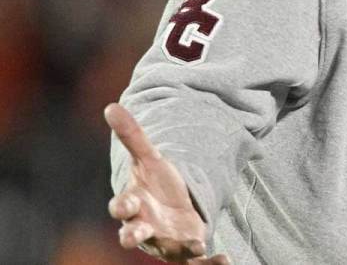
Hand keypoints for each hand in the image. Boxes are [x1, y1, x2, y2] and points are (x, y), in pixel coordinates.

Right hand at [105, 103, 231, 263]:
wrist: (170, 209)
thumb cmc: (155, 185)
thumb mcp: (149, 158)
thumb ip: (133, 136)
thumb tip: (111, 106)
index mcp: (133, 205)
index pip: (120, 207)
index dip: (121, 206)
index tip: (125, 204)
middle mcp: (145, 227)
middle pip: (132, 235)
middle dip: (132, 236)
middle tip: (133, 237)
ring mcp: (164, 241)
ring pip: (167, 251)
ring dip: (179, 249)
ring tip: (196, 245)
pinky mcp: (185, 251)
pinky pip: (195, 263)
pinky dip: (209, 263)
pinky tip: (226, 260)